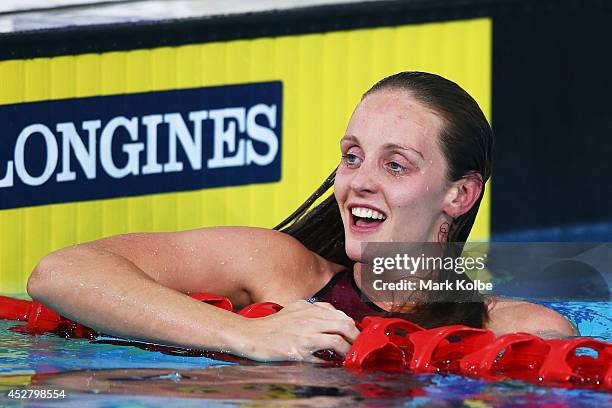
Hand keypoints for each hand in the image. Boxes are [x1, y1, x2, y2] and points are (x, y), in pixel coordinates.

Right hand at [234, 300, 359, 361]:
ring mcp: (304, 333)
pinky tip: (334, 361)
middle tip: (359, 346)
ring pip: (338, 338)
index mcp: (308, 307)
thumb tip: (334, 318)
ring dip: (348, 349)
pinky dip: (333, 358)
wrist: (250, 335)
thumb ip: (313, 310)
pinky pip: (324, 353)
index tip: (355, 335)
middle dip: (356, 337)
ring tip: (350, 355)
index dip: (352, 326)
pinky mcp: (299, 349)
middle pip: (344, 323)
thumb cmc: (271, 325)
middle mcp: (309, 317)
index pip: (340, 314)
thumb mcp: (293, 309)